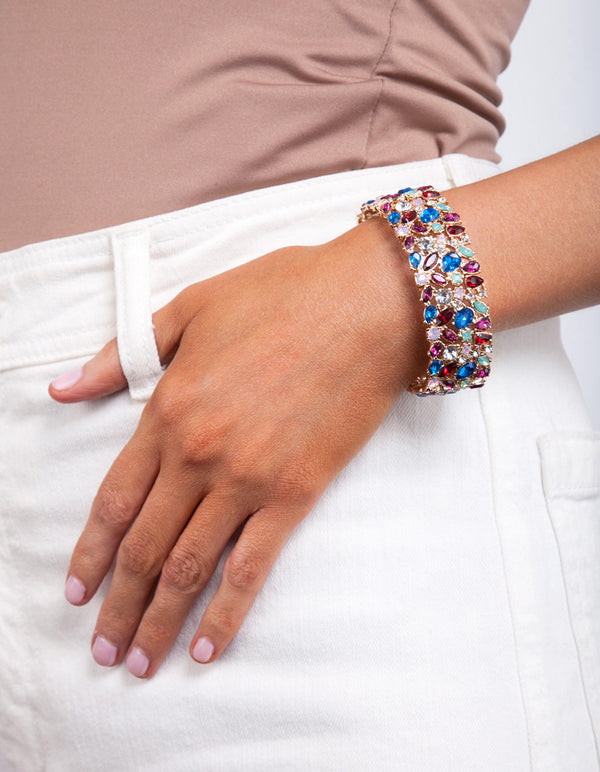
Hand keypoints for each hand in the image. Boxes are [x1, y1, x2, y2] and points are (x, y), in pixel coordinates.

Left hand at [50, 219, 423, 677]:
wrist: (366, 304)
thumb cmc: (281, 295)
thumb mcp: (190, 308)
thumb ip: (121, 354)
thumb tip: (62, 387)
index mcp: (167, 411)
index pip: (114, 501)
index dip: (90, 554)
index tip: (76, 594)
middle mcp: (199, 456)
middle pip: (144, 548)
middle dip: (117, 606)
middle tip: (102, 651)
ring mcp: (248, 480)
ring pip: (189, 568)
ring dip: (158, 621)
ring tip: (139, 664)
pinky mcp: (297, 493)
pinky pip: (253, 567)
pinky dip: (226, 612)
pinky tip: (207, 647)